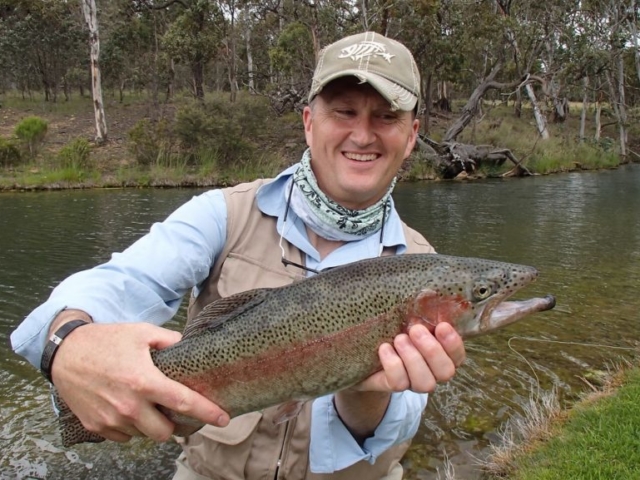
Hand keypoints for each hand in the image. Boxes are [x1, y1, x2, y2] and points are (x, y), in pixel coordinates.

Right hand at [51, 322, 229, 442]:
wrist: (65, 352)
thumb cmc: (106, 340)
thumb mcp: (142, 332)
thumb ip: (170, 341)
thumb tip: (189, 346)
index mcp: (144, 381)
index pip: (184, 403)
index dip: (207, 412)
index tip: (223, 418)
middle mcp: (128, 406)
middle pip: (166, 431)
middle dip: (176, 423)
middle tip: (176, 410)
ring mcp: (111, 419)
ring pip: (144, 435)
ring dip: (152, 424)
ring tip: (149, 404)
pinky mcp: (96, 427)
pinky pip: (124, 437)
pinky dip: (131, 427)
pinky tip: (129, 408)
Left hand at [354, 322, 465, 392]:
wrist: (366, 351)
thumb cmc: (395, 329)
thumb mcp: (409, 320)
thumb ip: (422, 314)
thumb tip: (430, 294)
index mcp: (442, 354)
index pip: (458, 355)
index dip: (453, 343)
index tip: (441, 326)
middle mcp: (433, 372)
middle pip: (445, 371)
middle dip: (432, 350)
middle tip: (415, 330)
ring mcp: (414, 383)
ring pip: (425, 382)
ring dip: (413, 358)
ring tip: (399, 339)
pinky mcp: (394, 385)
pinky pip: (399, 383)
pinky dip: (393, 364)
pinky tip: (384, 348)